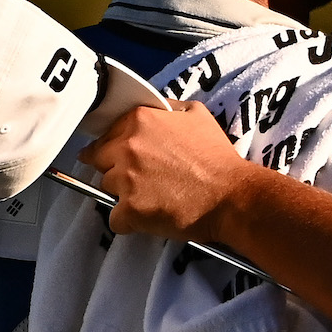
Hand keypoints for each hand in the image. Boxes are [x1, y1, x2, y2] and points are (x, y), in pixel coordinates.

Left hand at [79, 101, 261, 242]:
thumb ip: (169, 108)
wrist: (231, 195)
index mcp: (140, 120)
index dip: (115, 146)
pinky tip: (149, 218)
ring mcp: (125, 179)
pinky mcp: (130, 209)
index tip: (120, 156)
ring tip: (152, 198)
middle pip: (100, 160)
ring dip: (124, 194)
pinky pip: (115, 219)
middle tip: (138, 179)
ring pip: (107, 188)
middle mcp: (127, 146)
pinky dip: (129, 222)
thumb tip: (157, 110)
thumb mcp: (198, 115)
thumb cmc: (218, 158)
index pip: (107, 133)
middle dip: (115, 168)